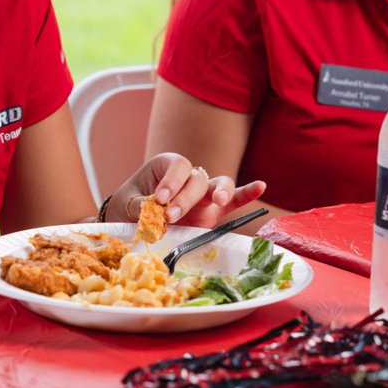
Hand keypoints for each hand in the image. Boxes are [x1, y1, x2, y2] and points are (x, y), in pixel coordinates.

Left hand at [104, 153, 265, 228]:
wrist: (129, 221)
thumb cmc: (128, 206)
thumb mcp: (127, 203)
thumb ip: (141, 204)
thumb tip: (152, 209)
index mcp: (166, 166)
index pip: (177, 165)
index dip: (171, 181)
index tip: (160, 199)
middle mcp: (188, 176)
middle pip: (197, 179)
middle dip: (186, 198)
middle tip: (171, 216)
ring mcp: (203, 194)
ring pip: (218, 184)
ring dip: (221, 191)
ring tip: (218, 199)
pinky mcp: (213, 211)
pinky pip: (233, 200)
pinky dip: (246, 194)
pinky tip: (260, 186)